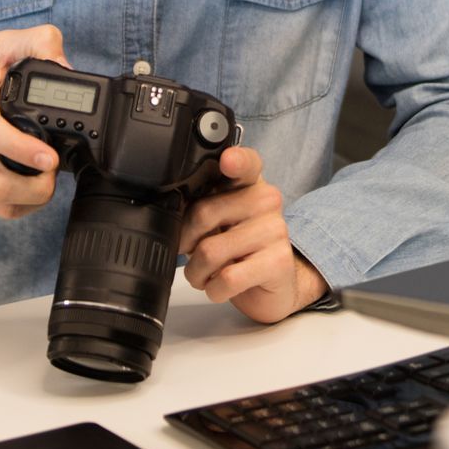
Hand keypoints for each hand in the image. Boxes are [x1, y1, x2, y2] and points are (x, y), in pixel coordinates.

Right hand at [0, 26, 71, 218]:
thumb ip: (37, 43)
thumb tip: (66, 66)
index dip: (21, 149)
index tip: (50, 156)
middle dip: (38, 187)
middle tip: (53, 164)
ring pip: (0, 205)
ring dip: (33, 198)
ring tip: (46, 174)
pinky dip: (21, 202)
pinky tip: (32, 183)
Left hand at [180, 146, 328, 322]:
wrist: (273, 283)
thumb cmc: (238, 248)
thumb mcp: (217, 221)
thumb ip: (198, 207)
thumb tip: (171, 210)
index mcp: (249, 183)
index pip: (246, 163)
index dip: (235, 160)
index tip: (227, 160)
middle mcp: (266, 200)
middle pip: (204, 213)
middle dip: (185, 242)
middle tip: (193, 252)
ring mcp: (275, 230)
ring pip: (211, 251)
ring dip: (197, 272)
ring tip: (207, 273)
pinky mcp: (278, 262)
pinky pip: (228, 278)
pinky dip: (214, 289)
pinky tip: (222, 285)